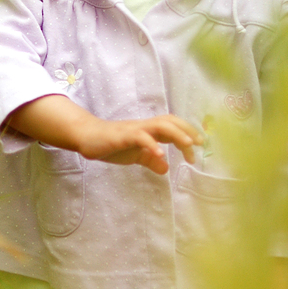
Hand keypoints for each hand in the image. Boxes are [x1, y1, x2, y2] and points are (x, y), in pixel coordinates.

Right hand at [77, 113, 202, 173]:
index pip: (172, 127)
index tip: (198, 148)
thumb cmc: (112, 144)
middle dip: (187, 131)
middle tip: (199, 145)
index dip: (187, 134)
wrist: (88, 137)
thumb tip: (166, 167)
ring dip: (176, 134)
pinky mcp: (123, 135)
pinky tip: (160, 154)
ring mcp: (134, 129)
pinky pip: (140, 137)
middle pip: (170, 121)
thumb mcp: (135, 155)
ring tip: (188, 145)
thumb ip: (150, 160)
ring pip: (160, 125)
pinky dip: (152, 144)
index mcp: (149, 131)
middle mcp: (144, 126)